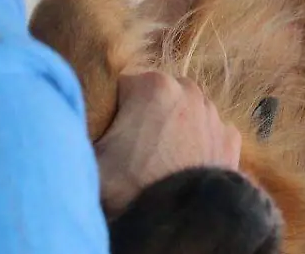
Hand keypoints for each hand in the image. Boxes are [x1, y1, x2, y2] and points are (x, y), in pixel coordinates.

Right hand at [95, 71, 242, 216]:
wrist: (179, 219)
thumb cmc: (131, 187)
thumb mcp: (91, 158)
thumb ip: (82, 130)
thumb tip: (75, 124)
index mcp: (152, 85)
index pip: (121, 88)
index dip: (111, 113)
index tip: (108, 136)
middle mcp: (188, 91)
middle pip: (156, 97)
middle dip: (144, 116)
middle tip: (132, 149)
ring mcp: (213, 114)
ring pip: (185, 113)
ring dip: (172, 128)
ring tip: (158, 159)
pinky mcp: (230, 137)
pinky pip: (208, 133)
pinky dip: (197, 144)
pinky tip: (183, 165)